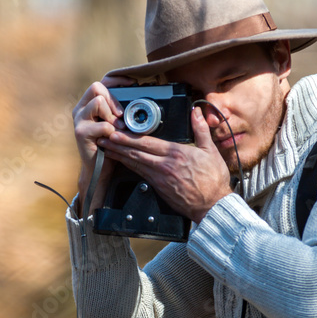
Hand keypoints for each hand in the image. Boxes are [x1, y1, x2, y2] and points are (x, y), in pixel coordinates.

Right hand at [73, 75, 132, 215]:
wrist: (99, 170)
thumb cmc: (110, 146)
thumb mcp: (116, 124)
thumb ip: (120, 110)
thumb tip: (139, 96)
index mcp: (89, 104)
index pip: (101, 82)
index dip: (116, 80)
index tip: (132, 83)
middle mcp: (81, 109)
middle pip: (97, 87)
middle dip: (113, 100)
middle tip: (121, 116)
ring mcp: (79, 120)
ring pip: (98, 102)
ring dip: (112, 116)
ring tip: (117, 129)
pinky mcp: (81, 133)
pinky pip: (103, 125)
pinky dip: (112, 132)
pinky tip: (112, 139)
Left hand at [97, 107, 231, 222]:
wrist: (213, 205)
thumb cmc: (213, 179)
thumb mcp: (210, 150)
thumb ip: (200, 129)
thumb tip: (196, 112)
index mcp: (176, 153)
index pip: (147, 142)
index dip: (129, 137)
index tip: (116, 131)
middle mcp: (165, 165)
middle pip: (136, 152)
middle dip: (118, 145)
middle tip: (103, 138)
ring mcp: (160, 178)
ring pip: (135, 164)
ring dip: (119, 156)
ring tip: (106, 148)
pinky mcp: (159, 188)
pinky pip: (140, 174)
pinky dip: (128, 167)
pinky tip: (121, 162)